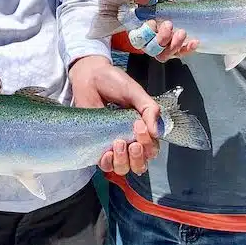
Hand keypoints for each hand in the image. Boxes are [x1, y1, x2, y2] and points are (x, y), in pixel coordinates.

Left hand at [69, 55, 160, 175]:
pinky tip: (106, 153)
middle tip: (133, 142)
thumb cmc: (113, 82)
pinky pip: (105, 166)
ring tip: (118, 143)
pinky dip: (108, 163)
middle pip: (140, 164)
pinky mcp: (96, 146)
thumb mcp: (136, 93)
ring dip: (123, 161)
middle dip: (138, 157)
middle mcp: (129, 140)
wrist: (90, 76)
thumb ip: (149, 109)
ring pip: (123, 168)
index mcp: (142, 129)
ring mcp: (112, 145)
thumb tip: (156, 132)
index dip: (149, 145)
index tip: (140, 127)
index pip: (152, 149)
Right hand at [126, 0, 198, 61]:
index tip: (152, 21)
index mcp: (140, 33)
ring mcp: (163, 49)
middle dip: (161, 38)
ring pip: (165, 54)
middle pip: (152, 49)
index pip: (138, 39)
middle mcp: (150, 44)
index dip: (145, 32)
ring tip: (182, 33)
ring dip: (174, 45)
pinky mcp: (176, 50)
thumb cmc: (157, 8)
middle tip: (169, 25)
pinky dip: (188, 49)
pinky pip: (181, 53)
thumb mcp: (151, 0)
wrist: (171, 12)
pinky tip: (194, 42)